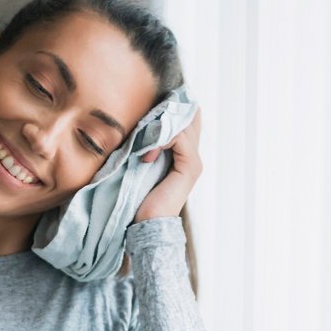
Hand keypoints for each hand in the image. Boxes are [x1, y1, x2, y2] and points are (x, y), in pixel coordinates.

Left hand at [134, 106, 202, 222]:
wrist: (146, 223)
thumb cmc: (139, 197)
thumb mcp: (141, 163)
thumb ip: (146, 144)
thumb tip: (136, 123)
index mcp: (182, 154)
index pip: (186, 117)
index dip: (171, 106)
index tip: (149, 106)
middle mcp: (192, 155)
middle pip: (188, 115)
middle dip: (165, 110)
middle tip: (144, 114)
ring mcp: (194, 161)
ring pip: (182, 123)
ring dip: (158, 125)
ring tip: (141, 138)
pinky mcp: (190, 167)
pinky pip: (178, 137)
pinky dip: (160, 140)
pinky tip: (147, 156)